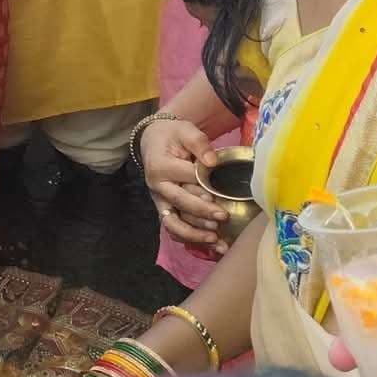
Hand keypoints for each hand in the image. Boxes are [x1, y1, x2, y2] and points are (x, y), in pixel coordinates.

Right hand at [139, 117, 227, 252]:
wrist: (154, 141)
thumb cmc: (173, 135)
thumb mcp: (185, 130)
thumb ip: (199, 143)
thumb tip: (213, 162)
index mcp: (160, 166)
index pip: (184, 177)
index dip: (202, 186)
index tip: (217, 194)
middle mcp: (157, 187)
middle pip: (179, 204)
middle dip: (202, 212)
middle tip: (223, 217)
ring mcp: (160, 201)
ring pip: (173, 224)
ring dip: (194, 234)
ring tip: (215, 239)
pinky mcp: (165, 210)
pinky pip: (175, 229)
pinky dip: (191, 240)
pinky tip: (210, 246)